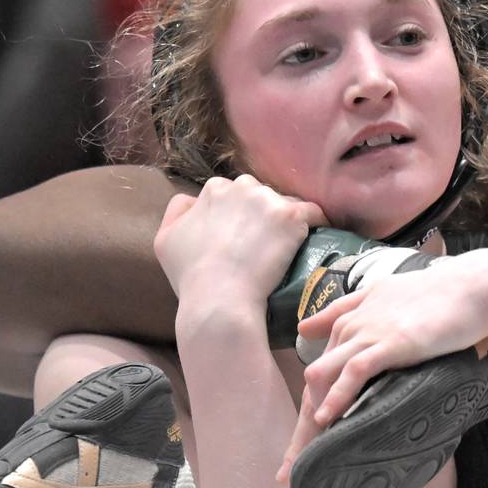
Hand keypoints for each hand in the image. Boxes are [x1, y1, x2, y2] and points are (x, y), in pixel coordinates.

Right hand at [154, 174, 325, 309]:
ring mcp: (268, 200)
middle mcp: (241, 187)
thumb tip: (191, 201)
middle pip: (260, 195)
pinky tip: (322, 233)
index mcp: (213, 190)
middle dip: (264, 214)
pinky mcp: (291, 217)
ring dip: (288, 220)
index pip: (234, 194)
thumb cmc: (191, 278)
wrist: (220, 300)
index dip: (240, 215)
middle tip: (267, 243)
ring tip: (291, 244)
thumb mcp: (165, 240)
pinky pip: (314, 212)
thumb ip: (176, 212)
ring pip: (286, 203)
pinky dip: (318, 221)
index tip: (245, 236)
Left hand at [281, 247, 487, 477]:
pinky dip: (338, 397)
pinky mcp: (390, 342)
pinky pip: (353, 372)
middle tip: (288, 472)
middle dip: (300, 431)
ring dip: (311, 423)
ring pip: (324, 379)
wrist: (476, 287)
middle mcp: (351, 327)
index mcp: (351, 320)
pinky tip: (326, 420)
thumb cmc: (442, 296)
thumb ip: (349, 310)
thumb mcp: (388, 297)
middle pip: (315, 383)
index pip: (320, 370)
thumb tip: (308, 327)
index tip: (298, 448)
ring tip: (304, 459)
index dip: (308, 410)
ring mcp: (368, 333)